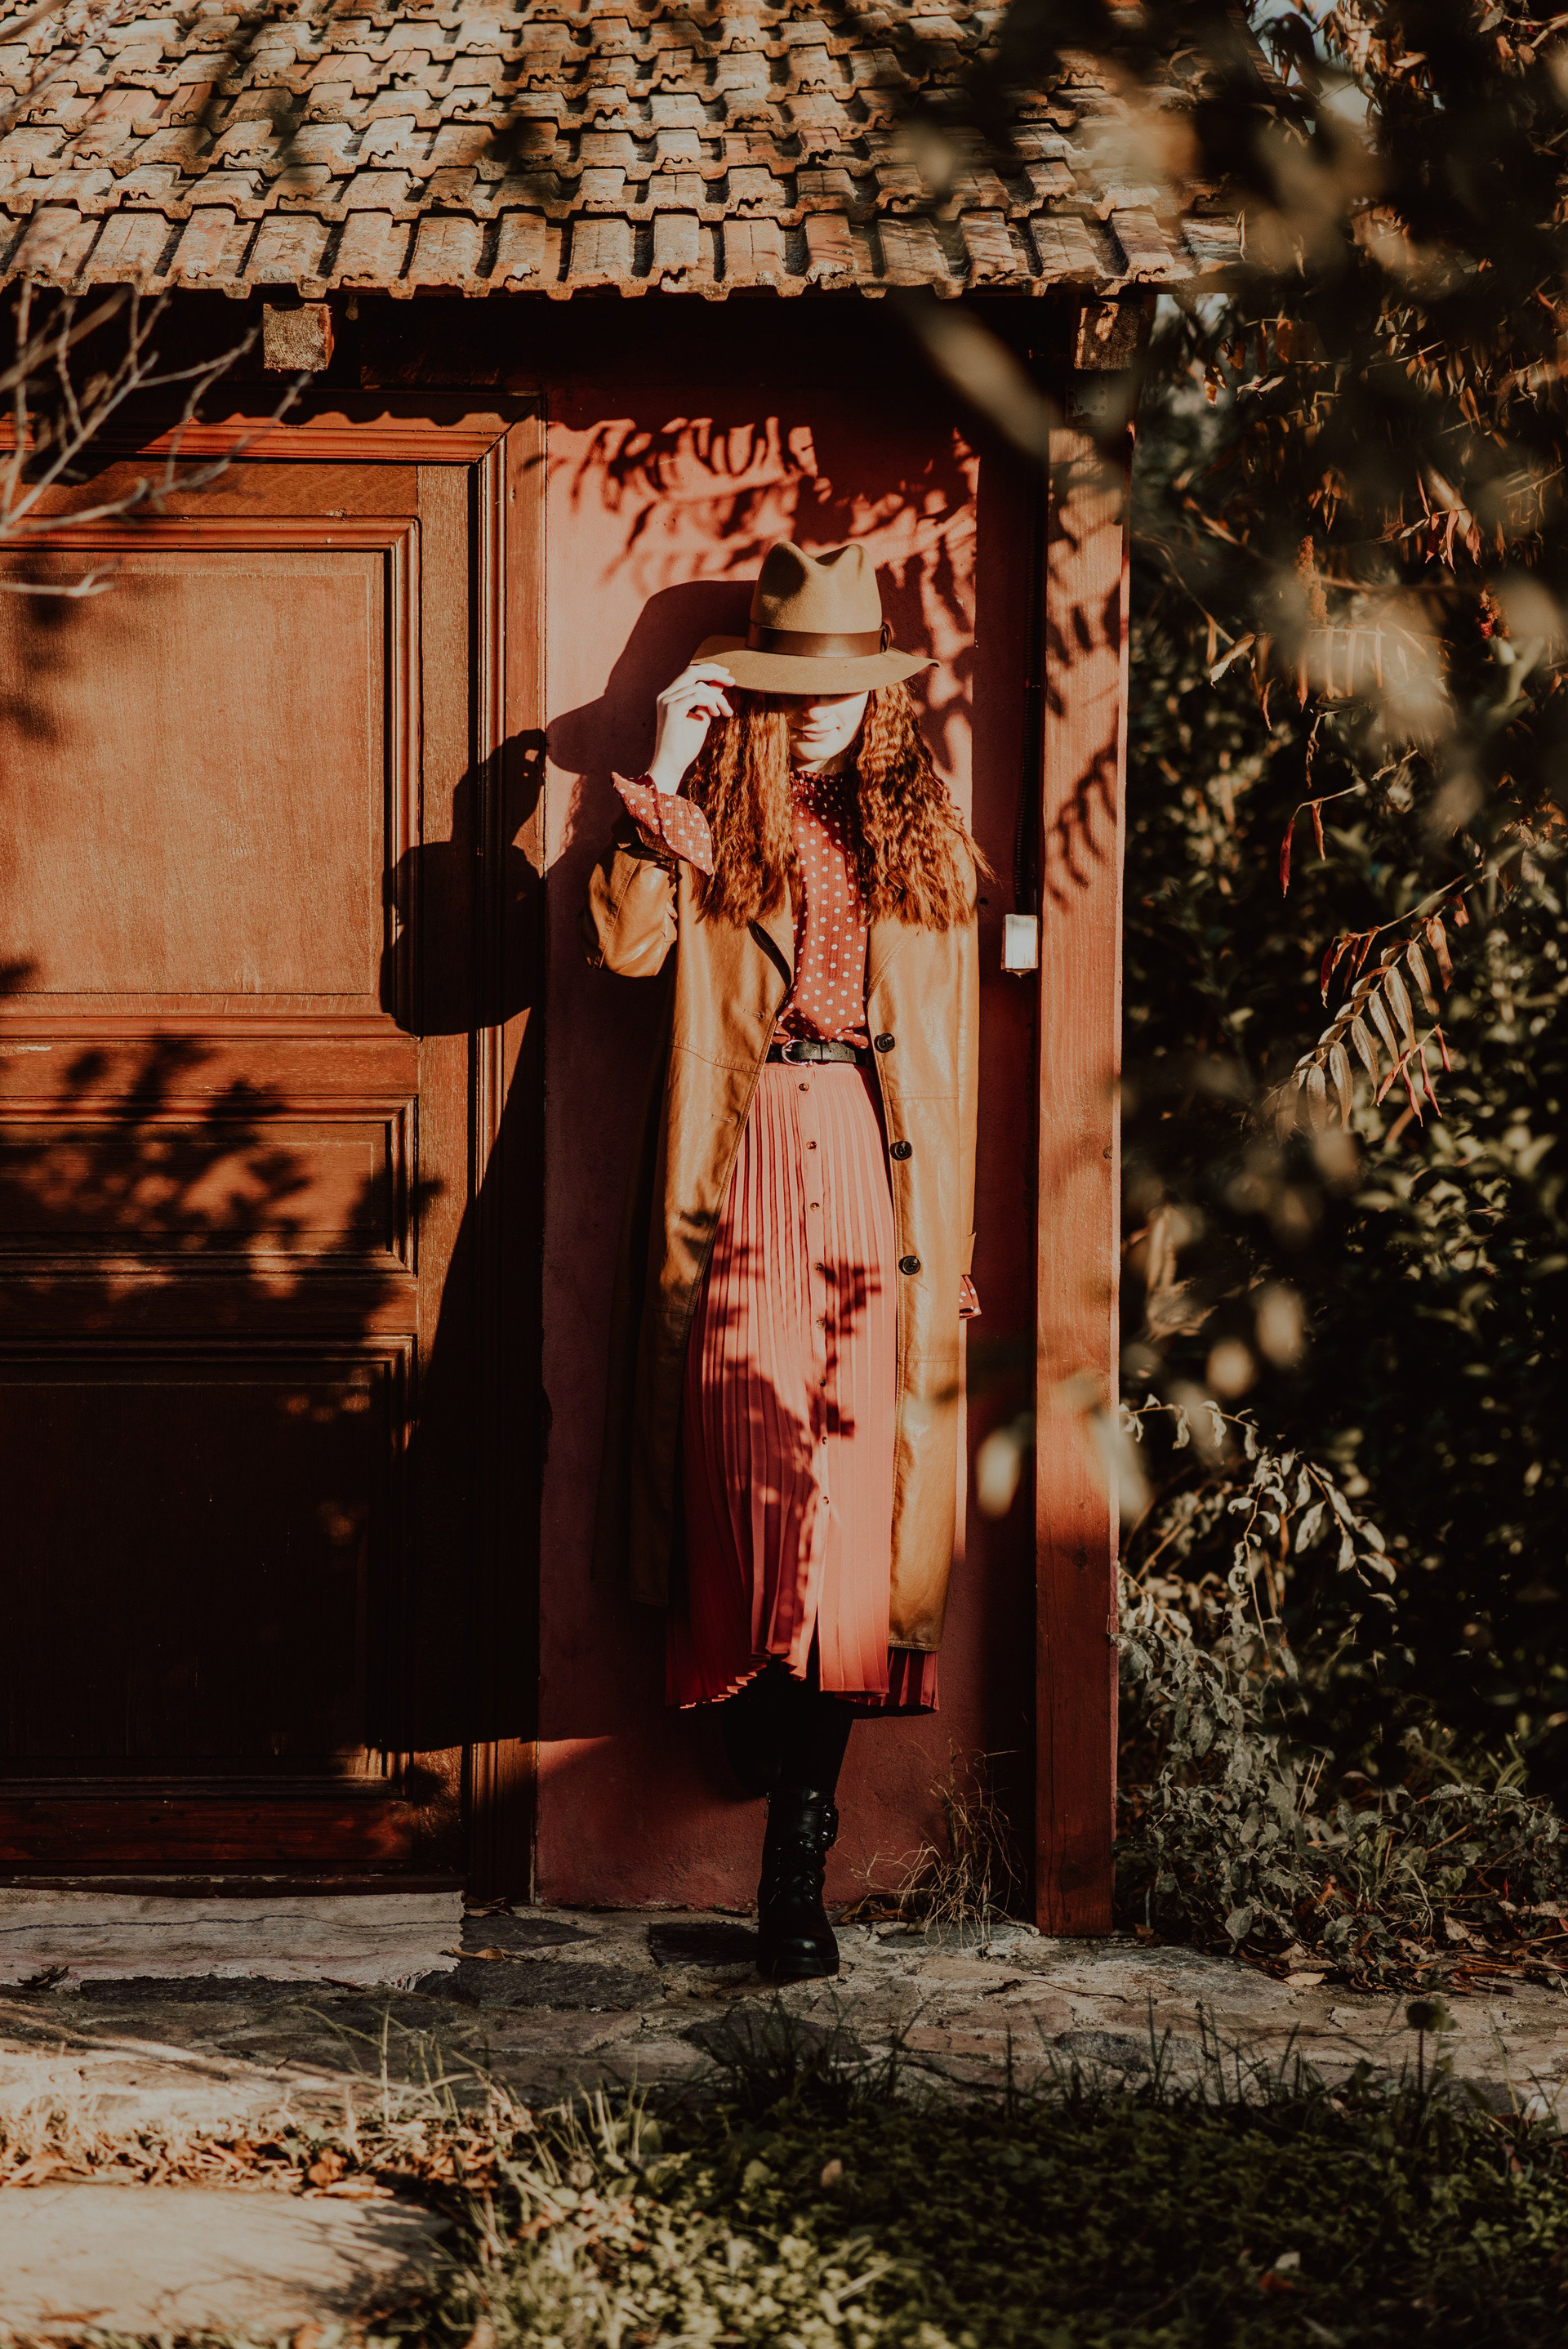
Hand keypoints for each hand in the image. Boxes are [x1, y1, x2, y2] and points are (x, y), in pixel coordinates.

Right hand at [647, 662, 733, 793]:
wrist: (672, 765)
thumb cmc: (685, 745)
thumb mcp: (702, 717)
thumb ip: (709, 700)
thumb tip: (720, 684)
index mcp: (672, 695)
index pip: (691, 673)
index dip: (710, 670)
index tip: (728, 677)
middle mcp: (666, 695)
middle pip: (692, 670)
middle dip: (715, 672)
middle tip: (733, 682)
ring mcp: (666, 701)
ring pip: (698, 685)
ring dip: (717, 697)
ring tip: (725, 712)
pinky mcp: (670, 709)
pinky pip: (695, 696)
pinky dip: (709, 702)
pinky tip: (715, 714)